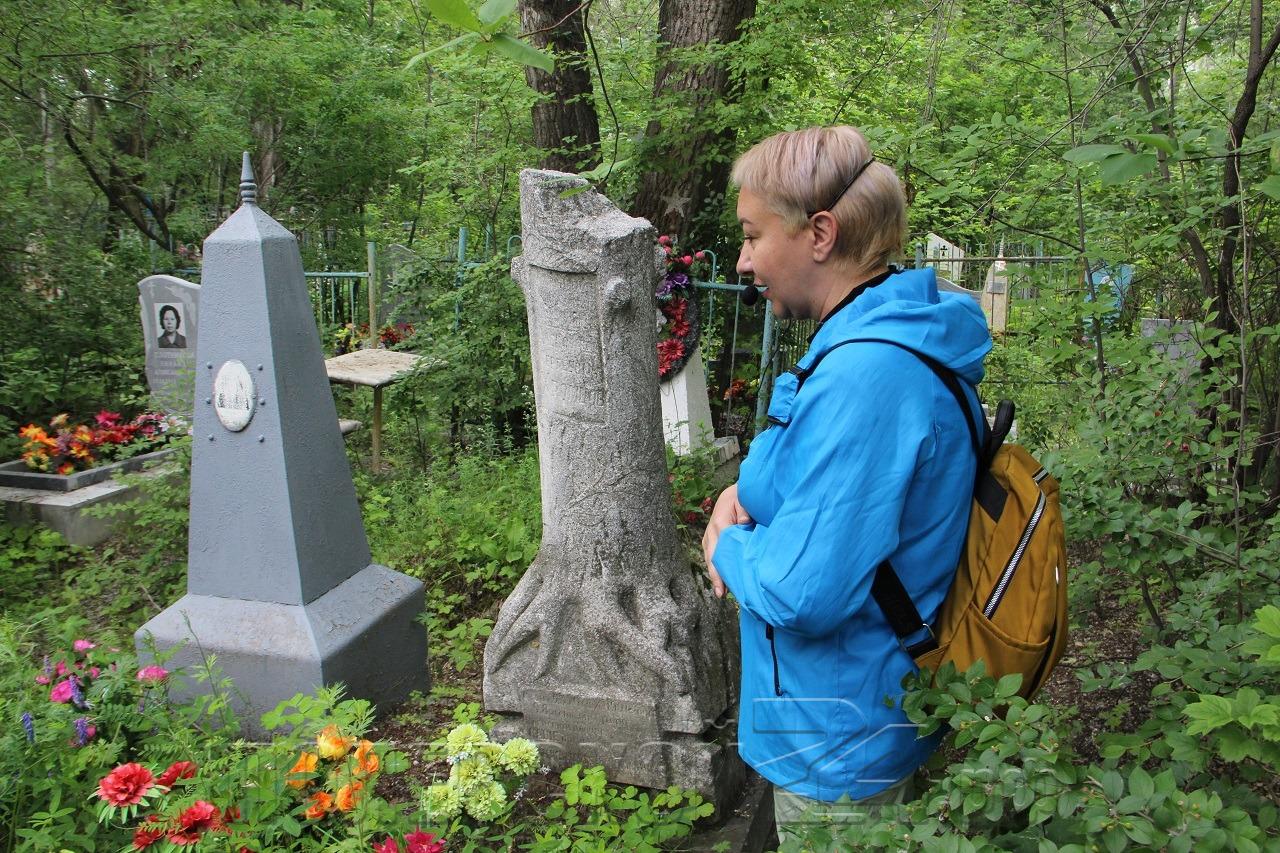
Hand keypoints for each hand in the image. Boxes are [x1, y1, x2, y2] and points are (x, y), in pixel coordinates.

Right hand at [702, 483, 752, 597]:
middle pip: (712, 555)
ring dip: (714, 573)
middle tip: (721, 592)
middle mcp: (712, 529)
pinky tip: (719, 579)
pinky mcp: (711, 537)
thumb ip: (744, 510)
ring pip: (710, 556)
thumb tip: (743, 523)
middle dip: (716, 574)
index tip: (729, 577)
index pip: (722, 546)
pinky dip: (714, 566)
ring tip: (719, 591)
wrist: (735, 492)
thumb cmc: (743, 496)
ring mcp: (710, 534)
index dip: (724, 563)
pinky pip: (710, 553)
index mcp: (720, 521)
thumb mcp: (744, 499)